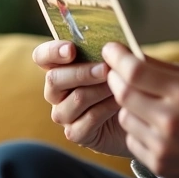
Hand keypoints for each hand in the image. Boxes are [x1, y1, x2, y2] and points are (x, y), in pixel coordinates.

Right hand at [33, 40, 130, 158]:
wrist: (136, 116)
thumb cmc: (124, 83)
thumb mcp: (119, 63)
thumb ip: (112, 52)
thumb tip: (113, 44)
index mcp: (61, 67)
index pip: (42, 56)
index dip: (52, 51)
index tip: (71, 49)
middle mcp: (56, 91)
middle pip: (54, 79)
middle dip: (82, 72)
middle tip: (105, 69)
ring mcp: (63, 114)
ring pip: (74, 99)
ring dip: (99, 90)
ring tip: (119, 85)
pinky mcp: (76, 133)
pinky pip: (88, 119)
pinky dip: (107, 108)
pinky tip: (120, 103)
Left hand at [102, 42, 178, 177]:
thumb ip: (166, 68)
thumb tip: (131, 55)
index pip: (135, 70)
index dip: (117, 57)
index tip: (110, 49)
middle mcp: (172, 119)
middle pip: (123, 93)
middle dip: (115, 78)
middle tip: (116, 72)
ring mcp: (164, 145)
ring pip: (124, 117)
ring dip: (128, 106)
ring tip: (146, 103)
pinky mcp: (160, 165)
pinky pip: (132, 140)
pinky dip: (138, 130)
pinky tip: (156, 127)